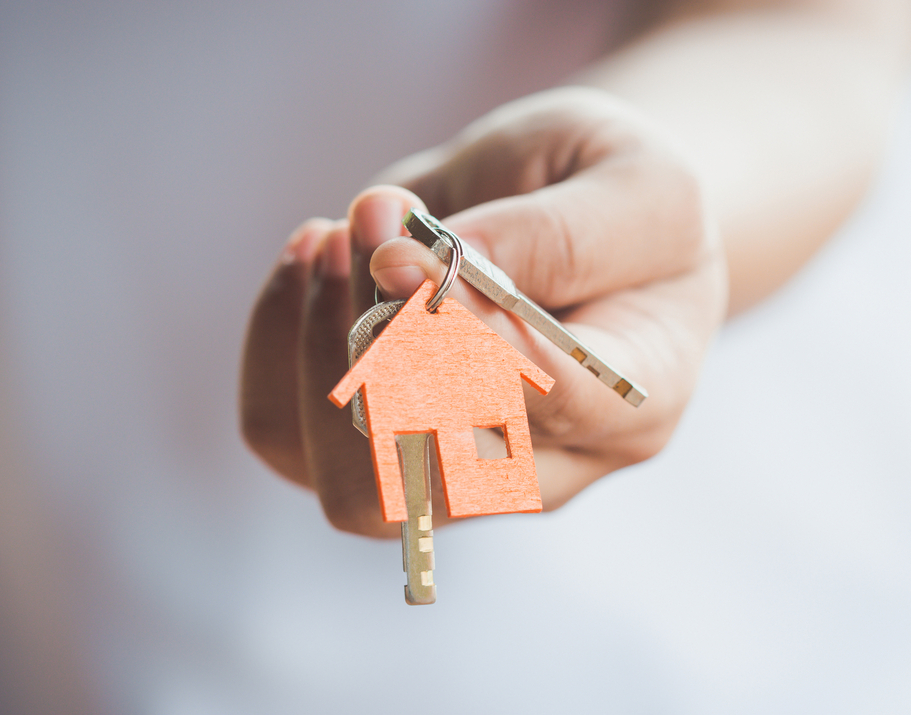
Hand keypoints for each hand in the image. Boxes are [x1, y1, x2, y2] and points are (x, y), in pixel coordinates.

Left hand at [240, 87, 727, 537]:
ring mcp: (455, 468)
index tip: (403, 249)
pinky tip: (313, 259)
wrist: (578, 217)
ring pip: (351, 483)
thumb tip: (412, 269)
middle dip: (377, 347)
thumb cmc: (620, 199)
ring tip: (337, 235)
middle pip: (434, 480)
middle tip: (371, 224)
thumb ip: (552, 234)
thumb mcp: (633, 183)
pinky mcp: (376, 443)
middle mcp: (546, 463)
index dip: (461, 334)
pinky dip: (276, 346)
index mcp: (632, 402)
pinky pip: (287, 438)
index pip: (544, 406)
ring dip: (316, 352)